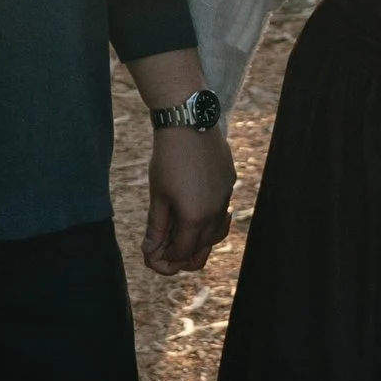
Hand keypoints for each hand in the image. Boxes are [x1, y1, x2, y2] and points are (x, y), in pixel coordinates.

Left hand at [144, 121, 235, 274]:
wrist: (189, 122)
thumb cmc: (168, 158)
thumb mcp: (158, 195)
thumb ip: (156, 226)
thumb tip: (150, 251)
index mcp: (194, 217)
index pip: (182, 252)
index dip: (168, 259)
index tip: (156, 255)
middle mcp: (215, 212)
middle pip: (203, 247)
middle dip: (185, 254)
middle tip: (169, 251)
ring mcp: (226, 197)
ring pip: (217, 232)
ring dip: (201, 239)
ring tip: (185, 236)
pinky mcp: (230, 182)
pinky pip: (223, 211)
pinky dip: (212, 220)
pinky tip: (200, 212)